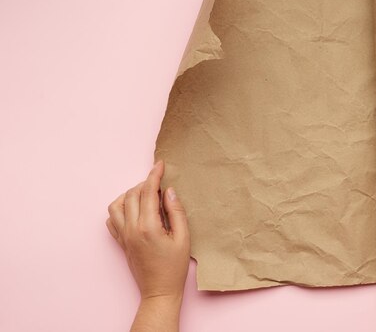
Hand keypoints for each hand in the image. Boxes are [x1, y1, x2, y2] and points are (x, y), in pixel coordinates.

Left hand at [106, 161, 189, 331]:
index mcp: (148, 226)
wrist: (159, 291)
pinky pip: (111, 220)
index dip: (154, 175)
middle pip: (131, 195)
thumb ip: (176, 212)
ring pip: (116, 205)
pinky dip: (120, 209)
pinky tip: (133, 210)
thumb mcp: (184, 238)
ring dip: (129, 194)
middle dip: (145, 183)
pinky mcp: (120, 242)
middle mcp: (131, 229)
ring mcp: (123, 236)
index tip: (160, 164)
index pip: (148, 192)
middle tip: (159, 182)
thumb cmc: (174, 267)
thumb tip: (169, 191)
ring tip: (145, 195)